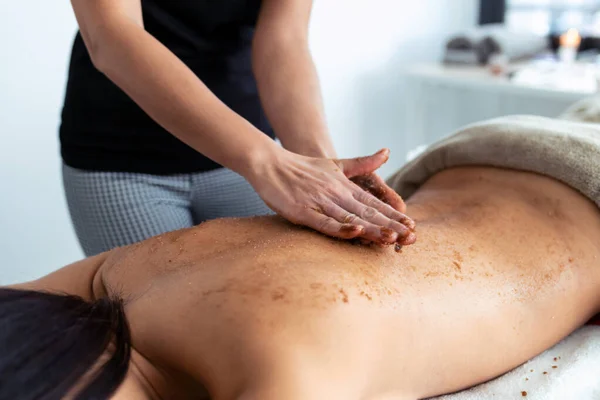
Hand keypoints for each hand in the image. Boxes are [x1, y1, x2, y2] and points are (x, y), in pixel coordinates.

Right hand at [246, 148, 415, 246]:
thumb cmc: (302, 166)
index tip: (412, 226)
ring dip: (372, 229)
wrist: (269, 163)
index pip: (374, 203)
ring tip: (392, 239)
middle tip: (410, 238)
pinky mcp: (303, 211)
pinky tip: (356, 232)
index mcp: (345, 186)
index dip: (393, 215)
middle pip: (367, 213)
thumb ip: (362, 162)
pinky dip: (340, 227)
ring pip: (350, 218)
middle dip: (390, 226)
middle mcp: (336, 194)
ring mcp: (320, 202)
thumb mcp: (336, 163)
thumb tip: (387, 152)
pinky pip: (324, 222)